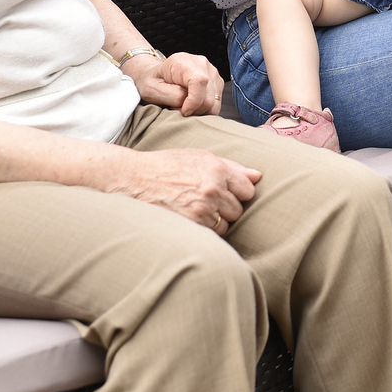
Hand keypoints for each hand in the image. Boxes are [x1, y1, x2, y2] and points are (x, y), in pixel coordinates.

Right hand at [112, 147, 260, 229]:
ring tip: (196, 209)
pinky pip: (210, 234)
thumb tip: (257, 176)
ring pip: (226, 224)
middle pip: (238, 210)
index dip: (237, 192)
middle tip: (206, 200)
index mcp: (217, 169)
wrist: (133, 179)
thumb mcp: (199, 157)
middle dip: (226, 207)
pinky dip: (204, 229)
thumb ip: (231, 167)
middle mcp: (212, 189)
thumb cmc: (168, 166)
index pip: (248, 190)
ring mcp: (201, 209)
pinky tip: (190, 218)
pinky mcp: (190, 225)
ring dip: (216, 221)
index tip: (224, 192)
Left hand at [131, 51, 224, 115]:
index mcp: (183, 62)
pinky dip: (204, 110)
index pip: (200, 81)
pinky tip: (192, 105)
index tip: (183, 111)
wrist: (155, 77)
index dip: (194, 101)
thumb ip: (171, 96)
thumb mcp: (151, 90)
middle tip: (178, 110)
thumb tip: (188, 103)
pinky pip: (216, 104)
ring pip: (214, 103)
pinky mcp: (216, 82)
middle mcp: (201, 63)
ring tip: (184, 107)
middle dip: (194, 110)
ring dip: (200, 111)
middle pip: (209, 96)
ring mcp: (211, 72)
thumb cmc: (152, 83)